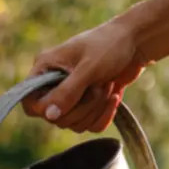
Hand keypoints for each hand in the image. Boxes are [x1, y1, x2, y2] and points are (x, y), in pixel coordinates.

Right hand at [22, 17, 145, 131]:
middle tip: (97, 86)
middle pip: (55, 118)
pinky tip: (114, 97)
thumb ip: (68, 92)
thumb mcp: (89, 67)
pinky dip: (103, 116)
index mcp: (45, 68)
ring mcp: (70, 96)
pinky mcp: (87, 106)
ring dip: (94, 109)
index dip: (44, 110)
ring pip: (73, 124)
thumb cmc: (111, 45)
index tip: (66, 103)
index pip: (30, 103)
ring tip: (106, 85)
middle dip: (81, 107)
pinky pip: (89, 126)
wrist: (137, 41)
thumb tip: (49, 115)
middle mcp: (53, 84)